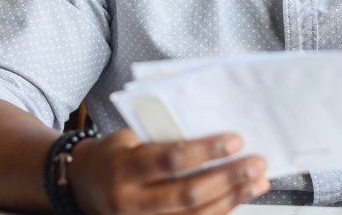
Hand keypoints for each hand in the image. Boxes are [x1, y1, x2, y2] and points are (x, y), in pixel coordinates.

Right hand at [68, 128, 269, 214]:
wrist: (84, 185)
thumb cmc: (113, 156)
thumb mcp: (129, 138)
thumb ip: (163, 139)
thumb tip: (212, 134)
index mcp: (123, 169)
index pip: (170, 160)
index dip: (206, 151)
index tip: (235, 140)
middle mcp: (131, 201)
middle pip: (188, 194)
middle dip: (228, 178)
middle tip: (256, 163)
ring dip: (232, 198)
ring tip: (257, 181)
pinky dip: (220, 211)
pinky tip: (238, 197)